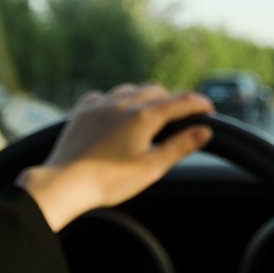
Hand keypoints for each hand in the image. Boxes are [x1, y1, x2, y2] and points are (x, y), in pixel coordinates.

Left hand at [15, 83, 213, 230]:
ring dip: (144, 97)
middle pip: (156, 91)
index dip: (199, 104)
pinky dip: (116, 100)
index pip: (180, 102)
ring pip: (130, 89)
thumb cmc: (108, 181)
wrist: (64, 183)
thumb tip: (204, 131)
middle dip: (172, 101)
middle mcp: (123, 103)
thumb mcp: (151, 168)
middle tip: (180, 117)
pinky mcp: (82, 111)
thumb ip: (179, 146)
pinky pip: (104, 96)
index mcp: (144, 117)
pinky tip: (115, 112)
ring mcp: (101, 105)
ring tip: (148, 115)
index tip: (209, 109)